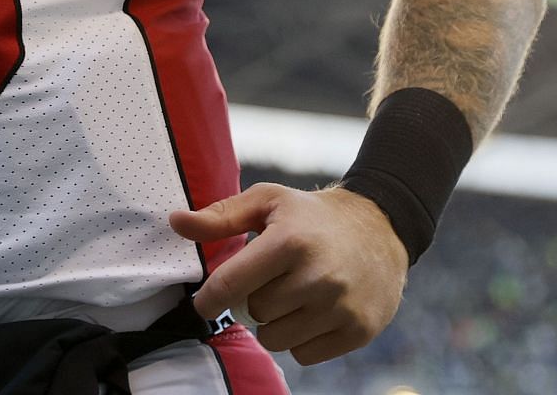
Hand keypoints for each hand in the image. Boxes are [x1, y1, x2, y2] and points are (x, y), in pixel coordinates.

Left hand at [168, 183, 407, 365]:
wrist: (381, 227)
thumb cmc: (311, 216)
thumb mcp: (267, 202)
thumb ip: (220, 217)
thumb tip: (175, 222)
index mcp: (289, 242)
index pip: (231, 285)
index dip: (208, 299)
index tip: (203, 304)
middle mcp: (317, 277)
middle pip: (255, 313)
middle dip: (255, 300)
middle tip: (272, 281)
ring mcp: (340, 307)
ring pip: (277, 339)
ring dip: (275, 323)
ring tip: (291, 296)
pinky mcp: (359, 330)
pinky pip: (305, 355)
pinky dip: (300, 339)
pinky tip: (312, 312)